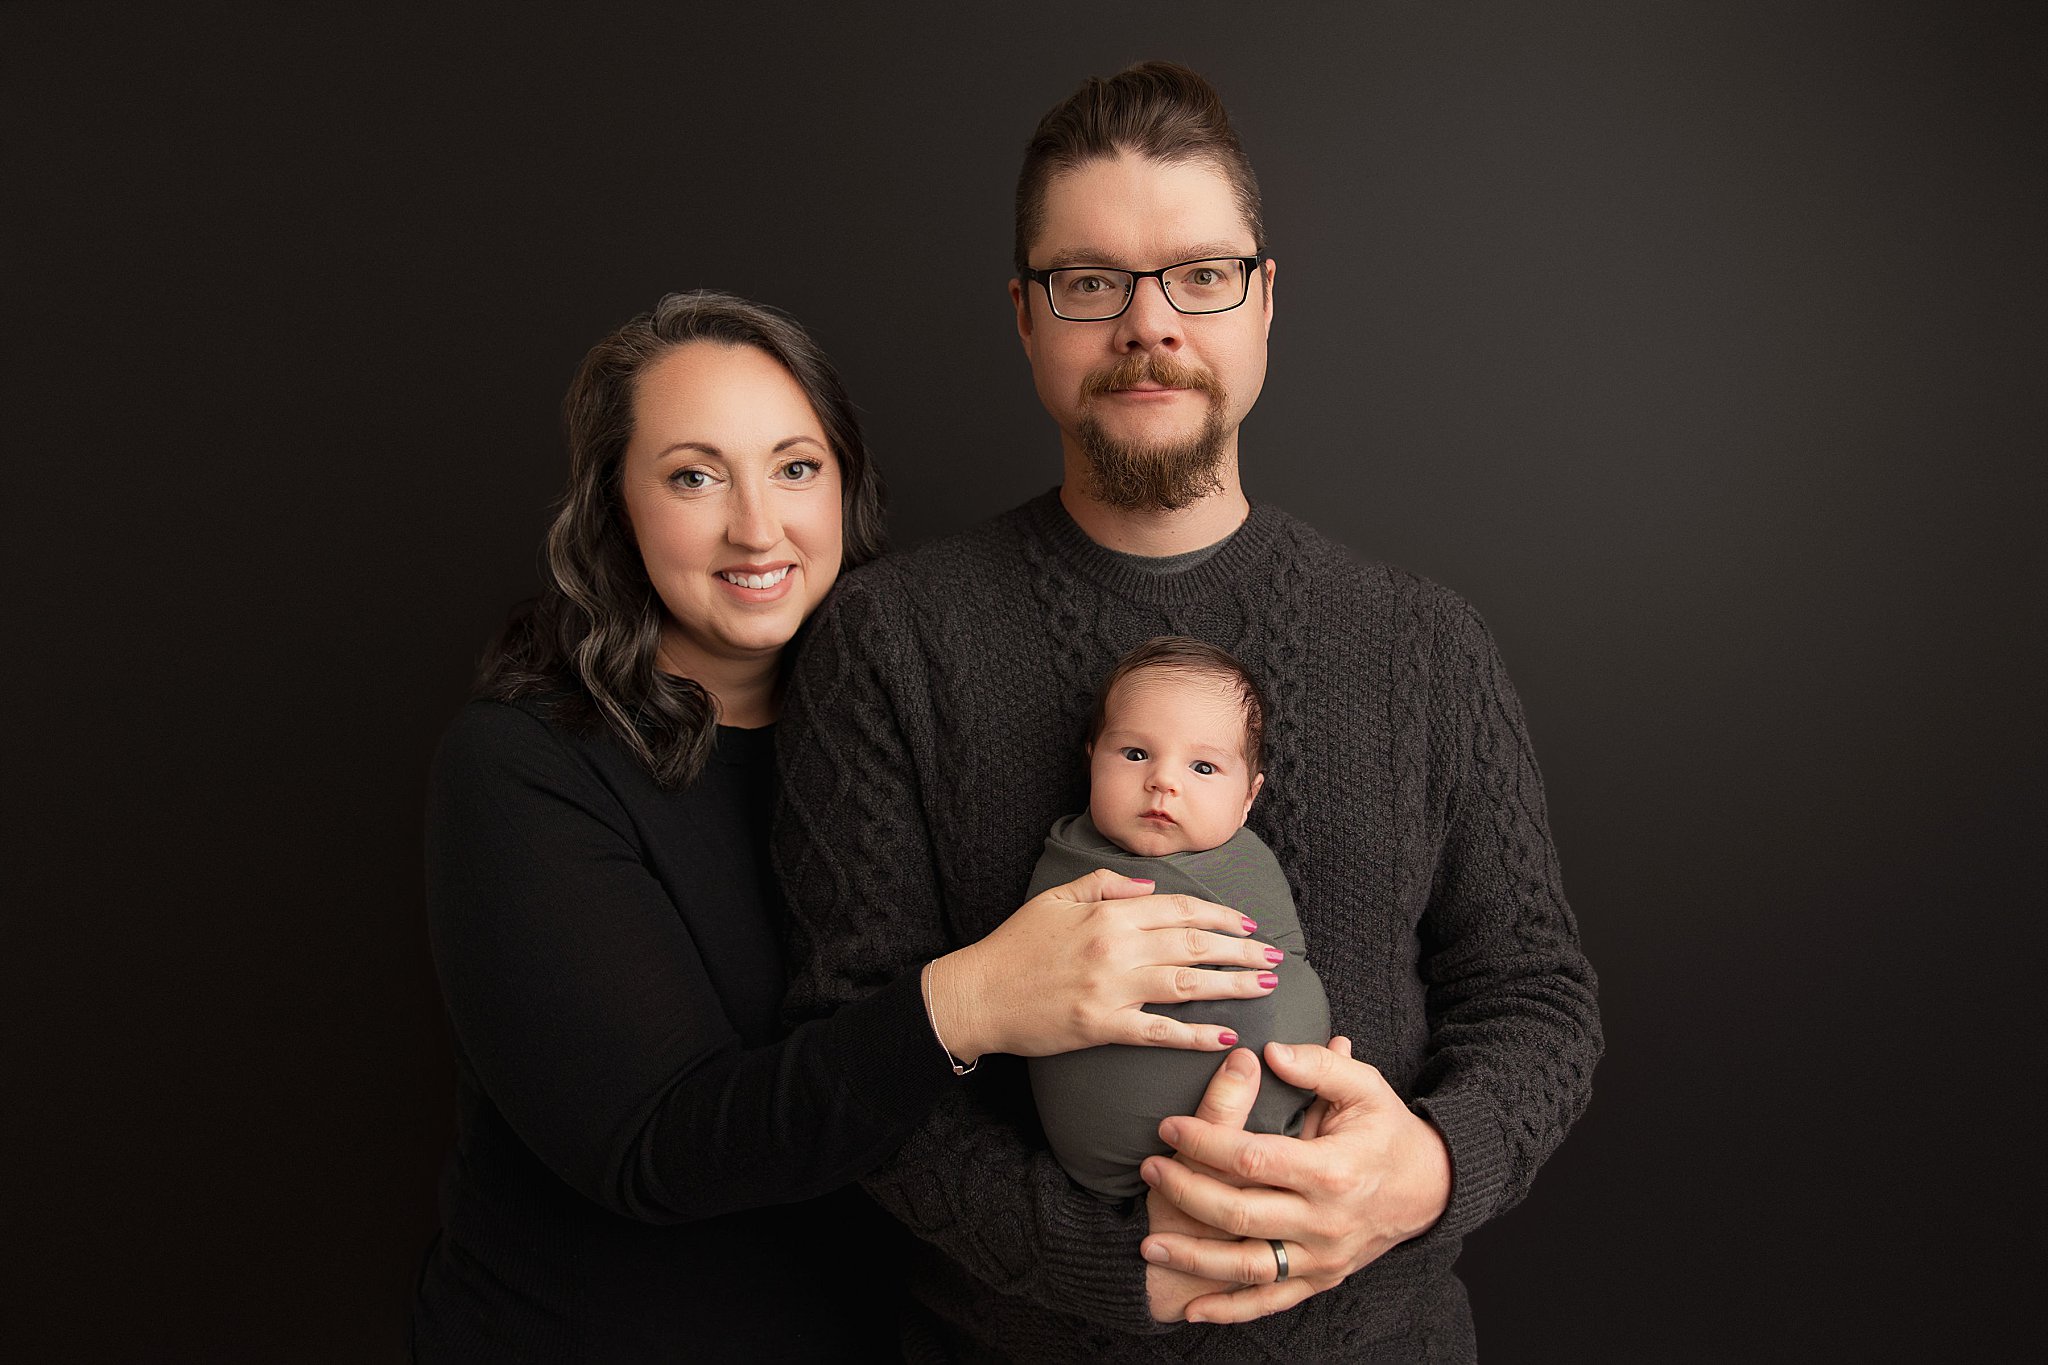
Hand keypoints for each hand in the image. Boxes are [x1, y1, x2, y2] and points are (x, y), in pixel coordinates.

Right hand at [928, 868, 1280, 1060]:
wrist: (978, 994)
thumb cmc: (1015, 945)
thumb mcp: (1056, 898)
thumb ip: (1105, 885)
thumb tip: (1150, 887)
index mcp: (1109, 912)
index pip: (1180, 909)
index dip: (1220, 916)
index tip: (1247, 924)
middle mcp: (1117, 947)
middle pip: (1195, 944)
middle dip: (1241, 950)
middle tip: (1274, 957)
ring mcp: (1112, 989)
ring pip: (1187, 983)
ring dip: (1232, 985)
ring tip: (1264, 987)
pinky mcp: (1102, 1026)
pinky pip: (1160, 1031)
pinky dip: (1195, 1034)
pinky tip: (1224, 1036)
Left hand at [1138, 1039, 1452, 1323]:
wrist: (1430, 1189)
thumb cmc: (1387, 1130)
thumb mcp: (1364, 1087)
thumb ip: (1318, 1065)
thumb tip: (1268, 1051)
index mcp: (1334, 1170)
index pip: (1254, 1159)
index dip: (1206, 1142)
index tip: (1169, 1126)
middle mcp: (1326, 1220)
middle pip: (1241, 1213)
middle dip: (1186, 1192)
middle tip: (1148, 1170)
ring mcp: (1323, 1257)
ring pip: (1248, 1266)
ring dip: (1194, 1257)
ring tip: (1149, 1241)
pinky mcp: (1321, 1279)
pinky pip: (1270, 1301)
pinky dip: (1231, 1309)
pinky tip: (1192, 1308)